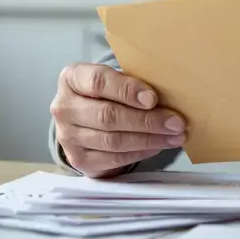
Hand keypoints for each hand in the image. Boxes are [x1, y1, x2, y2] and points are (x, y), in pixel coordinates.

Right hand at [50, 63, 186, 177]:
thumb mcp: (112, 79)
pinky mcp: (78, 159)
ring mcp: (68, 136)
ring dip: (148, 139)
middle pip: (108, 116)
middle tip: (175, 122)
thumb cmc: (104, 94)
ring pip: (113, 140)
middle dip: (147, 120)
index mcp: (72, 79)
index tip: (153, 98)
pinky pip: (114, 158)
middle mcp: (64, 107)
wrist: (83, 121)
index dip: (127, 90)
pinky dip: (139, 152)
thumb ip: (131, 83)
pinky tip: (157, 146)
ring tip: (173, 136)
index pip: (98, 82)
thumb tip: (168, 96)